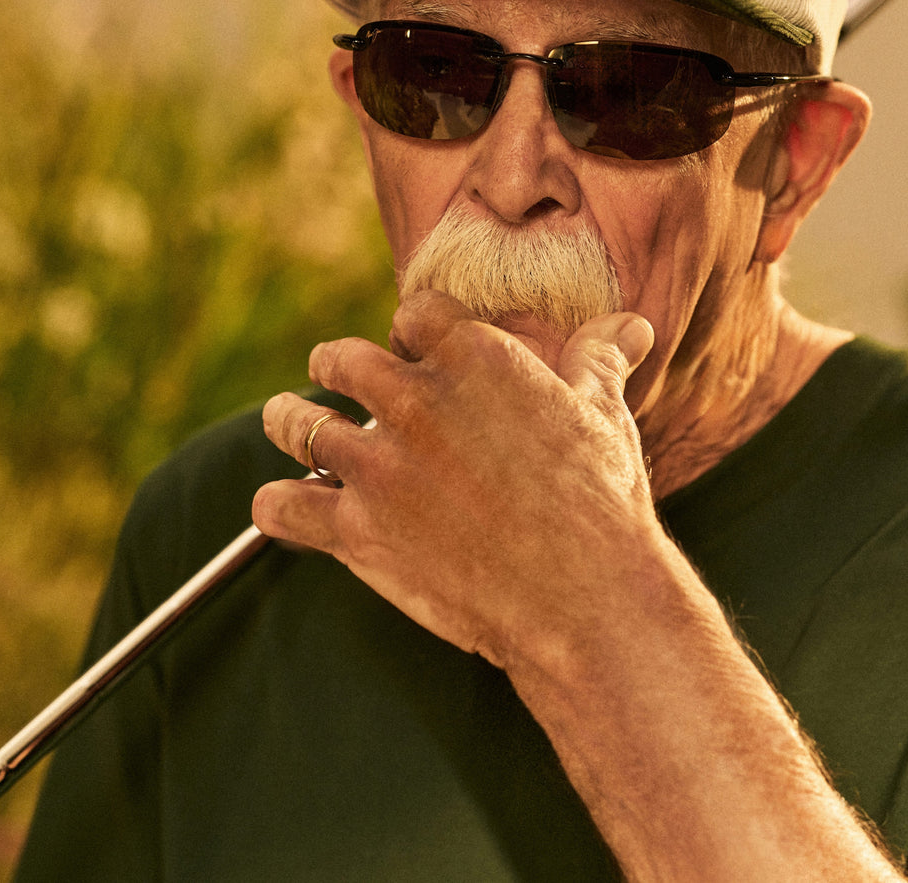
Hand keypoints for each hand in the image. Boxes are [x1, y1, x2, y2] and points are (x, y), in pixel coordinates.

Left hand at [254, 291, 656, 668]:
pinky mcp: (356, 529)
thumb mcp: (604, 415)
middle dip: (335, 365)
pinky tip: (284, 505)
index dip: (412, 329)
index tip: (413, 347)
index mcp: (474, 357)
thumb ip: (602, 359)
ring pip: (295, 423)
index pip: (414, 313)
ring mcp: (379, 464)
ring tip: (284, 421)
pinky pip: (281, 506)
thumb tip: (630, 326)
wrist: (583, 596)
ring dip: (286, 421)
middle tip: (335, 377)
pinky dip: (276, 505)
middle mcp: (415, 400)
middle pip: (340, 359)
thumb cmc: (599, 500)